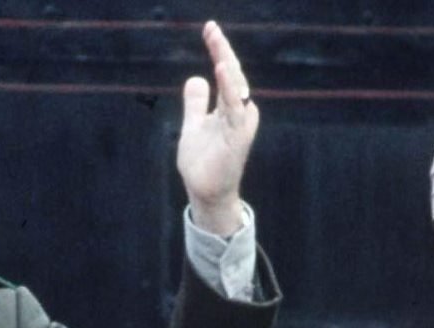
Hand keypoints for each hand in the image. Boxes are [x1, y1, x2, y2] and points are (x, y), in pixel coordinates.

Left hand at [176, 20, 256, 235]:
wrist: (206, 193)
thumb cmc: (204, 163)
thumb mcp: (193, 126)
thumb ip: (195, 103)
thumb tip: (196, 77)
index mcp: (228, 107)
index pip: (225, 72)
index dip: (218, 50)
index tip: (209, 28)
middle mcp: (238, 112)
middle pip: (232, 73)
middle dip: (222, 49)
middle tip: (211, 27)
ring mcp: (240, 123)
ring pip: (235, 87)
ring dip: (226, 63)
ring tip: (216, 41)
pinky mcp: (238, 136)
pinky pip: (235, 108)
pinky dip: (230, 88)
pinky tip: (222, 70)